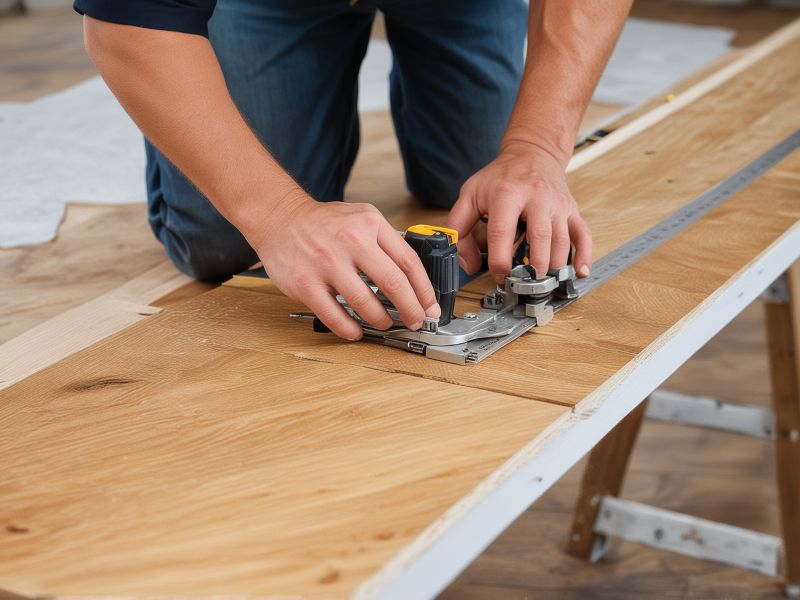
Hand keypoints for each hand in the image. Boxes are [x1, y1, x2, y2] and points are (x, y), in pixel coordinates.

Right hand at [252, 195, 440, 340]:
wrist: (279, 218)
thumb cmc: (323, 222)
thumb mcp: (361, 217)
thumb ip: (385, 241)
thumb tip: (413, 276)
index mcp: (370, 224)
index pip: (408, 261)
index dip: (424, 290)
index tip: (430, 307)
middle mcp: (351, 241)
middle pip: (393, 284)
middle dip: (411, 310)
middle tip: (415, 321)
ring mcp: (327, 263)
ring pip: (365, 303)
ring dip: (381, 320)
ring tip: (385, 324)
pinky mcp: (305, 283)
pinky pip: (334, 315)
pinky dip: (349, 329)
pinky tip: (356, 331)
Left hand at [445, 142, 591, 283]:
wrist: (532, 152)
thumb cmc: (501, 177)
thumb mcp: (470, 195)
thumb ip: (458, 228)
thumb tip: (467, 264)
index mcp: (507, 194)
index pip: (502, 231)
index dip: (500, 260)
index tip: (499, 276)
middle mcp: (536, 197)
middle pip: (540, 237)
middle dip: (533, 267)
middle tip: (524, 285)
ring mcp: (557, 204)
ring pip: (562, 240)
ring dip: (554, 266)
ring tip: (542, 282)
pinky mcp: (572, 210)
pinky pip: (583, 234)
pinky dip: (583, 255)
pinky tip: (578, 272)